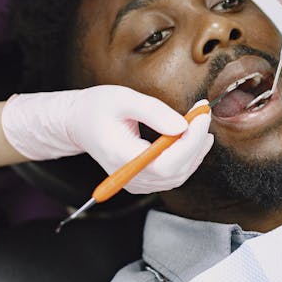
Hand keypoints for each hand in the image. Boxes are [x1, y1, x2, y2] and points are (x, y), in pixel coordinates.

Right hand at [2, 86, 212, 192]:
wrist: (77, 123)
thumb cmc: (96, 108)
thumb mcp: (124, 99)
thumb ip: (154, 112)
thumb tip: (183, 126)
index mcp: (121, 156)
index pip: (165, 163)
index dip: (190, 142)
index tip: (201, 115)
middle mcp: (128, 176)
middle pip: (175, 172)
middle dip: (196, 143)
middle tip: (204, 114)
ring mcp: (134, 182)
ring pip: (177, 176)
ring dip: (195, 150)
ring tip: (200, 122)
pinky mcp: (141, 181)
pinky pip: (171, 176)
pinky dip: (186, 157)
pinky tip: (191, 137)